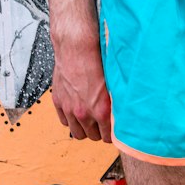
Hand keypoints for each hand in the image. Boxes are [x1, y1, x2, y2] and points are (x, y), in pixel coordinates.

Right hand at [51, 24, 111, 142]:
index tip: (113, 130)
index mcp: (101, 110)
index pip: (108, 137)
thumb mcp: (114, 84)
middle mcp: (84, 112)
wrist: (76, 47)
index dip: (111, 134)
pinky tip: (77, 111)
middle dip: (98, 132)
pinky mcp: (59, 102)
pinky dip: (70, 119)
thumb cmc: (97, 60)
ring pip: (77, 133)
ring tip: (90, 120)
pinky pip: (64, 122)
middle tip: (102, 124)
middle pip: (93, 137)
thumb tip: (125, 114)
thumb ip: (116, 103)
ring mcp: (69, 108)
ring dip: (84, 128)